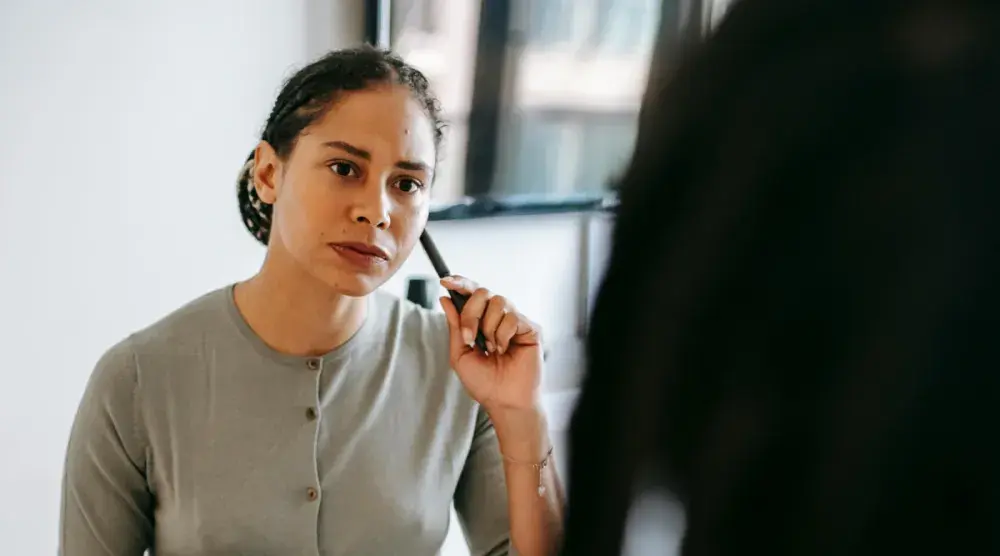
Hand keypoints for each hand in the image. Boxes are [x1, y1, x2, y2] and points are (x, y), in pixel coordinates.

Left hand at [439, 275, 542, 412]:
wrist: (504, 401)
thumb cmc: (485, 383)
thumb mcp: (460, 354)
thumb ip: (455, 327)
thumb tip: (445, 299)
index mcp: (482, 321)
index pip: (472, 294)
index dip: (460, 283)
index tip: (445, 281)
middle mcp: (499, 317)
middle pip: (483, 293)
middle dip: (471, 313)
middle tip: (470, 337)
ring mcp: (516, 321)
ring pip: (498, 301)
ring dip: (488, 328)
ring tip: (492, 349)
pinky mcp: (530, 328)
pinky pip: (512, 317)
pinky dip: (502, 335)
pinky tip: (505, 350)